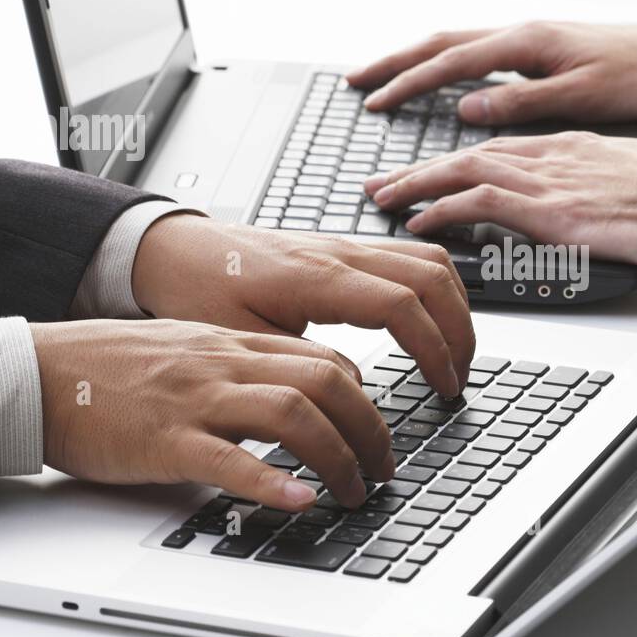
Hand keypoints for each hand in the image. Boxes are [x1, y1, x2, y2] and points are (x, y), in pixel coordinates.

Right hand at [30, 319, 392, 509]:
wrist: (38, 374)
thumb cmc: (109, 370)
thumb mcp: (188, 352)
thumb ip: (238, 368)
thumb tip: (290, 395)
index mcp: (232, 343)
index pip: (323, 357)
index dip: (363, 395)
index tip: (374, 427)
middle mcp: (224, 364)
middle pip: (326, 380)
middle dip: (370, 427)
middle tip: (383, 467)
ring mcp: (197, 399)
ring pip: (294, 413)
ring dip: (339, 456)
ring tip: (354, 490)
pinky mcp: (166, 439)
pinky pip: (230, 459)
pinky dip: (272, 482)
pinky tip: (299, 501)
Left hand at [131, 218, 473, 395]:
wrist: (177, 250)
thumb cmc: (199, 290)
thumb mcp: (242, 339)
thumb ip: (301, 365)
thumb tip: (355, 391)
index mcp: (316, 277)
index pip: (402, 305)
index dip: (434, 349)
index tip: (443, 387)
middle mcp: (340, 253)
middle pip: (432, 276)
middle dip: (459, 330)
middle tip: (459, 376)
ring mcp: (346, 245)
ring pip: (430, 259)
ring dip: (454, 306)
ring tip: (454, 352)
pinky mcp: (346, 248)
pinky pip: (411, 256)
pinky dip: (435, 288)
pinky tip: (430, 318)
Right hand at [347, 18, 636, 125]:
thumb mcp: (581, 97)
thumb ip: (522, 102)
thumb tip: (467, 108)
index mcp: (526, 43)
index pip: (451, 62)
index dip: (409, 83)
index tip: (375, 102)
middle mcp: (522, 34)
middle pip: (441, 44)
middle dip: (395, 64)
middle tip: (356, 84)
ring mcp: (529, 40)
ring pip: (457, 46)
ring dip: (416, 62)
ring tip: (383, 80)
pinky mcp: (539, 51)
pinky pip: (477, 54)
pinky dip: (446, 66)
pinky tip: (438, 81)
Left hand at [364, 132, 636, 268]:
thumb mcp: (623, 175)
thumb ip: (588, 182)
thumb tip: (574, 200)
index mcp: (568, 147)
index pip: (497, 148)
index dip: (456, 160)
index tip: (428, 171)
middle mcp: (550, 156)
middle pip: (469, 153)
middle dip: (420, 168)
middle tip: (383, 182)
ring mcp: (547, 179)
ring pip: (462, 170)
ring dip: (417, 184)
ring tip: (384, 199)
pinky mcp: (547, 207)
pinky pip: (478, 202)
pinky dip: (443, 209)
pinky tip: (419, 221)